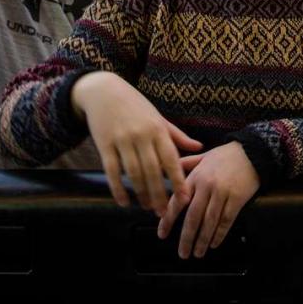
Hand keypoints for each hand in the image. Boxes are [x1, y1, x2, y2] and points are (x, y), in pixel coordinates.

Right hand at [70, 71, 201, 212]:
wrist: (103, 91)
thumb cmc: (134, 105)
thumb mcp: (157, 117)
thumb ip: (177, 135)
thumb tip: (199, 148)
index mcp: (157, 129)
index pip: (170, 159)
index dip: (178, 179)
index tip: (184, 198)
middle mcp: (141, 135)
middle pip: (152, 170)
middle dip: (159, 194)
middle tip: (163, 212)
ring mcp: (122, 140)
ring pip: (133, 173)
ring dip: (140, 193)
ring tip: (146, 207)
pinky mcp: (104, 144)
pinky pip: (112, 171)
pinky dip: (117, 188)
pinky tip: (124, 202)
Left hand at [157, 141, 259, 258]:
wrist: (252, 152)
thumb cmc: (226, 155)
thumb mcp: (203, 156)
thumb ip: (186, 165)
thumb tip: (168, 172)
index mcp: (196, 176)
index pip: (178, 202)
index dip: (168, 220)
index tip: (162, 234)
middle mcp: (207, 186)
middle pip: (193, 217)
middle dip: (186, 238)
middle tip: (182, 253)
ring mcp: (222, 193)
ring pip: (209, 222)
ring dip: (202, 240)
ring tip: (197, 253)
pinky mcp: (237, 199)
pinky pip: (226, 220)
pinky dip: (219, 234)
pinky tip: (214, 244)